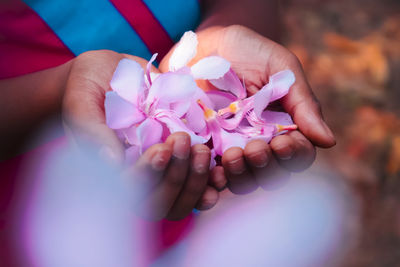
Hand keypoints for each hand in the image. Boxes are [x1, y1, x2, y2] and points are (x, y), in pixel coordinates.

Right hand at [62, 51, 217, 218]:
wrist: (109, 73)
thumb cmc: (87, 87)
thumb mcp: (81, 102)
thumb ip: (92, 131)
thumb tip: (111, 162)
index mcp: (112, 171)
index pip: (131, 191)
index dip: (148, 175)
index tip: (161, 148)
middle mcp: (139, 174)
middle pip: (161, 203)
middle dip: (177, 178)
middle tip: (182, 142)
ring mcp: (163, 166)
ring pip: (183, 198)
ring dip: (198, 181)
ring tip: (203, 150)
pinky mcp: (182, 153)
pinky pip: (200, 177)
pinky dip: (213, 177)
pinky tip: (221, 165)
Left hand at [160, 25, 335, 193]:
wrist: (203, 45)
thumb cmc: (247, 52)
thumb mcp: (280, 68)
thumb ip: (303, 103)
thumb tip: (329, 142)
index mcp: (284, 126)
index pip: (298, 155)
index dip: (294, 156)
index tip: (282, 144)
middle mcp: (260, 142)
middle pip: (272, 174)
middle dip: (265, 167)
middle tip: (254, 148)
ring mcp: (231, 148)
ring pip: (244, 180)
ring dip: (241, 175)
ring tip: (231, 156)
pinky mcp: (205, 149)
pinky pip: (212, 178)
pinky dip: (214, 183)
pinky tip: (213, 173)